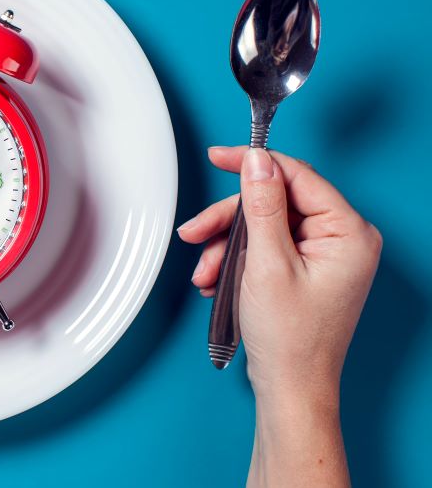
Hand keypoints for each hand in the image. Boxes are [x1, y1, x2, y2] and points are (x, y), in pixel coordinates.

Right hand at [178, 146, 381, 486]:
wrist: (289, 388)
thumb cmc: (290, 339)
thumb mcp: (267, 263)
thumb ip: (261, 205)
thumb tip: (256, 161)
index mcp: (349, 233)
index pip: (297, 176)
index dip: (254, 164)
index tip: (219, 155)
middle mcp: (342, 239)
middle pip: (273, 202)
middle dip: (229, 221)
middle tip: (195, 233)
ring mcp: (324, 255)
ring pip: (262, 225)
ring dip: (226, 245)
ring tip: (205, 273)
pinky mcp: (305, 268)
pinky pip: (263, 245)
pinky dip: (235, 259)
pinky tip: (217, 281)